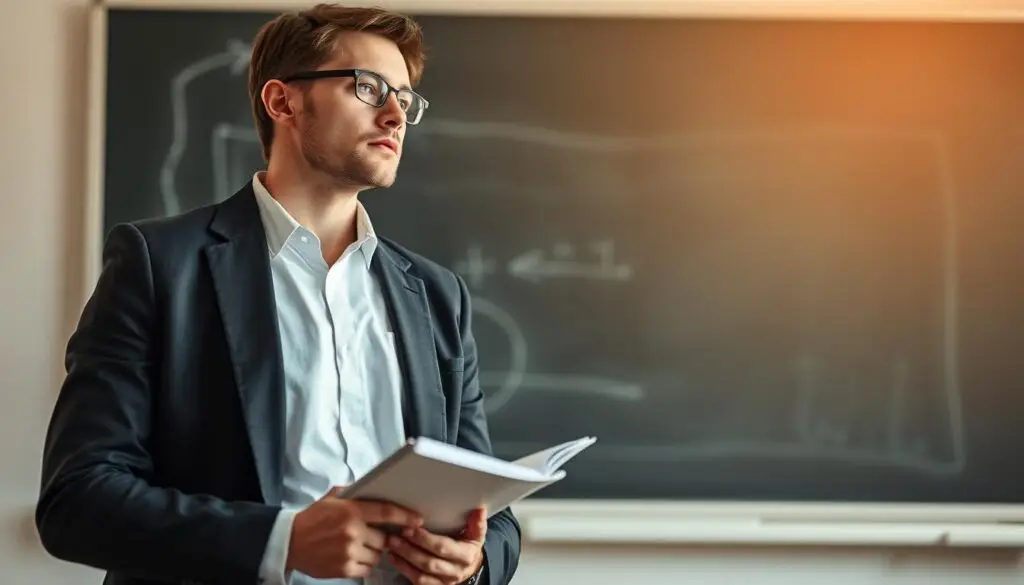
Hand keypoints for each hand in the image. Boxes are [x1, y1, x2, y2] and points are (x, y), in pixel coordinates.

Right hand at [286, 486, 423, 578]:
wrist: (290, 542)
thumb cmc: (312, 519)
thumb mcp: (331, 498)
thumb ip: (353, 493)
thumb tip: (373, 488)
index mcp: (350, 511)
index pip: (386, 512)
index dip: (405, 516)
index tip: (417, 519)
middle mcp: (352, 532)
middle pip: (384, 538)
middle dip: (381, 537)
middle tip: (371, 534)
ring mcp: (349, 552)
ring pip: (377, 555)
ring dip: (372, 551)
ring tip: (357, 545)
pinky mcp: (344, 569)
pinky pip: (367, 568)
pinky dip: (364, 563)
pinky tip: (352, 556)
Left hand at [387, 506, 486, 584]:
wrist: (469, 567)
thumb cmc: (468, 545)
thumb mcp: (476, 534)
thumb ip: (477, 523)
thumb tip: (480, 509)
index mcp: (466, 555)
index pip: (443, 548)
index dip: (426, 540)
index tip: (412, 528)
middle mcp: (455, 571)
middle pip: (429, 563)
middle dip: (410, 550)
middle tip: (395, 536)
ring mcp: (444, 582)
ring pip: (421, 574)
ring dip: (404, 560)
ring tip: (391, 546)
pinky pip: (418, 582)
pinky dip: (404, 570)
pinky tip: (394, 558)